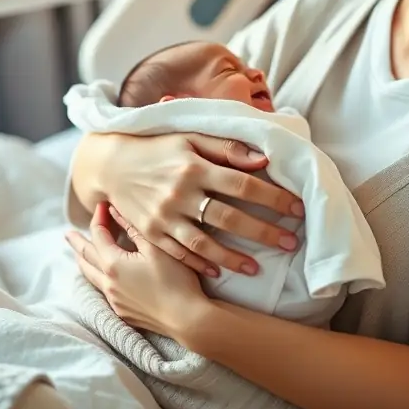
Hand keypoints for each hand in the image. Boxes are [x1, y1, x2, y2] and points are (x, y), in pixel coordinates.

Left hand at [66, 203, 209, 336]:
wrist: (186, 318)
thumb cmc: (175, 279)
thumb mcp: (157, 247)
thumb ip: (134, 228)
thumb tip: (115, 211)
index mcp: (114, 263)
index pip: (99, 234)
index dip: (99, 217)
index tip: (102, 205)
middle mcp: (108, 283)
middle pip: (86, 257)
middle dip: (78, 243)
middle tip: (67, 234)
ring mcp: (114, 300)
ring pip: (91, 277)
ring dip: (84, 262)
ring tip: (78, 255)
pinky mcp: (123, 312)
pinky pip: (103, 291)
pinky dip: (98, 278)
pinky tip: (102, 277)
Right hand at [72, 132, 305, 275]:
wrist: (111, 164)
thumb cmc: (159, 148)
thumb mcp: (190, 137)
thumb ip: (227, 147)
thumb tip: (264, 160)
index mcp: (194, 166)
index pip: (241, 183)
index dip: (272, 197)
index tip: (297, 208)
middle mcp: (179, 193)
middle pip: (228, 217)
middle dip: (263, 232)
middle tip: (290, 243)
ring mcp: (163, 216)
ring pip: (204, 243)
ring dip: (233, 258)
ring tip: (258, 269)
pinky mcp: (151, 233)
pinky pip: (179, 253)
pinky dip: (200, 264)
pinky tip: (220, 270)